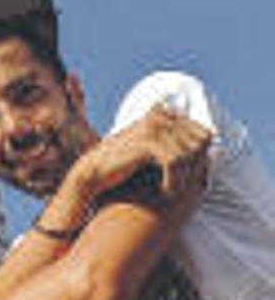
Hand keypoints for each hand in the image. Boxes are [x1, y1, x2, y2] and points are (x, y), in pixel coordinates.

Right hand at [73, 105, 211, 199]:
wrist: (94, 172)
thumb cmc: (125, 165)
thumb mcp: (152, 150)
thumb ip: (175, 143)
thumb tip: (211, 148)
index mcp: (163, 113)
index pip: (203, 134)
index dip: (202, 159)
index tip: (193, 180)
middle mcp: (160, 115)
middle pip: (200, 143)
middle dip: (196, 167)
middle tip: (185, 188)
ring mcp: (153, 125)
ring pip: (190, 154)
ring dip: (186, 177)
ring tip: (174, 192)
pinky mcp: (146, 140)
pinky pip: (175, 162)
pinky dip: (174, 181)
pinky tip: (166, 192)